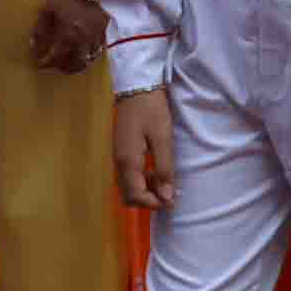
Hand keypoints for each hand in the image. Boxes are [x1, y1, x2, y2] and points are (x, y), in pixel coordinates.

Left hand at [29, 0, 106, 74]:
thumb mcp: (45, 9)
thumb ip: (40, 29)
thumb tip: (33, 45)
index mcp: (68, 35)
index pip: (56, 57)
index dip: (46, 63)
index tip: (39, 64)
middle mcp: (83, 39)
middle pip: (75, 63)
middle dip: (64, 68)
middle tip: (55, 67)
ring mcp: (96, 34)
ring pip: (89, 58)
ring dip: (78, 64)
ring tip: (69, 62)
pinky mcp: (104, 27)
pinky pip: (99, 47)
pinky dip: (90, 53)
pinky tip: (85, 50)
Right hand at [113, 86, 177, 210]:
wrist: (136, 86)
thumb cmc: (152, 110)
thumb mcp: (163, 138)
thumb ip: (164, 169)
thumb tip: (166, 197)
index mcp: (128, 161)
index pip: (136, 196)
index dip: (154, 204)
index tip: (172, 200)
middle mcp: (119, 163)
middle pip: (129, 196)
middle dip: (149, 199)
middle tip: (169, 191)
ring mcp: (118, 157)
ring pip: (129, 187)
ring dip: (146, 189)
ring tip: (166, 180)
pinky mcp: (121, 151)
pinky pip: (129, 176)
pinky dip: (142, 179)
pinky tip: (155, 169)